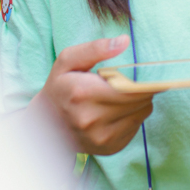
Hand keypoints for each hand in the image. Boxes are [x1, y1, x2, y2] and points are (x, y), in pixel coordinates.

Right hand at [29, 35, 157, 155]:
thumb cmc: (60, 88)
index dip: (143, 77)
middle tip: (130, 80)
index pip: (131, 87)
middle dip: (141, 87)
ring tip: (121, 94)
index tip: (144, 71)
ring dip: (139, 101)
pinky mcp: (110, 148)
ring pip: (142, 112)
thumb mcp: (68, 61)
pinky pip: (137, 127)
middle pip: (141, 99)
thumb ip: (95, 48)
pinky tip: (117, 110)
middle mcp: (92, 119)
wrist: (45, 126)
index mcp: (83, 93)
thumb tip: (124, 41)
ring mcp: (101, 138)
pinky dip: (133, 116)